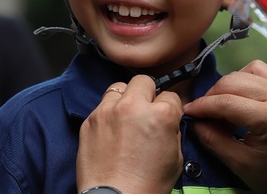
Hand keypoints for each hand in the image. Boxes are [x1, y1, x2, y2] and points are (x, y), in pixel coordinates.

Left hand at [77, 75, 183, 193]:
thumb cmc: (147, 185)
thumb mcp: (176, 158)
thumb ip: (172, 131)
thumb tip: (167, 121)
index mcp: (161, 114)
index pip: (170, 95)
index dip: (170, 108)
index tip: (166, 116)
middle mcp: (134, 106)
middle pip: (143, 81)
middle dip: (147, 94)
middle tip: (145, 111)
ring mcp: (109, 110)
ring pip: (119, 87)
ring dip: (125, 98)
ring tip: (125, 117)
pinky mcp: (90, 119)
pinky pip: (102, 105)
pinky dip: (108, 113)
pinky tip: (111, 131)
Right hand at [183, 60, 266, 192]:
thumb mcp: (241, 164)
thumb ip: (213, 140)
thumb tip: (195, 121)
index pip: (226, 102)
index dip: (202, 106)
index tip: (188, 112)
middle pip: (232, 82)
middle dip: (211, 97)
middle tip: (203, 115)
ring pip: (242, 72)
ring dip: (226, 87)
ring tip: (222, 108)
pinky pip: (257, 70)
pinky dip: (242, 79)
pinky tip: (238, 97)